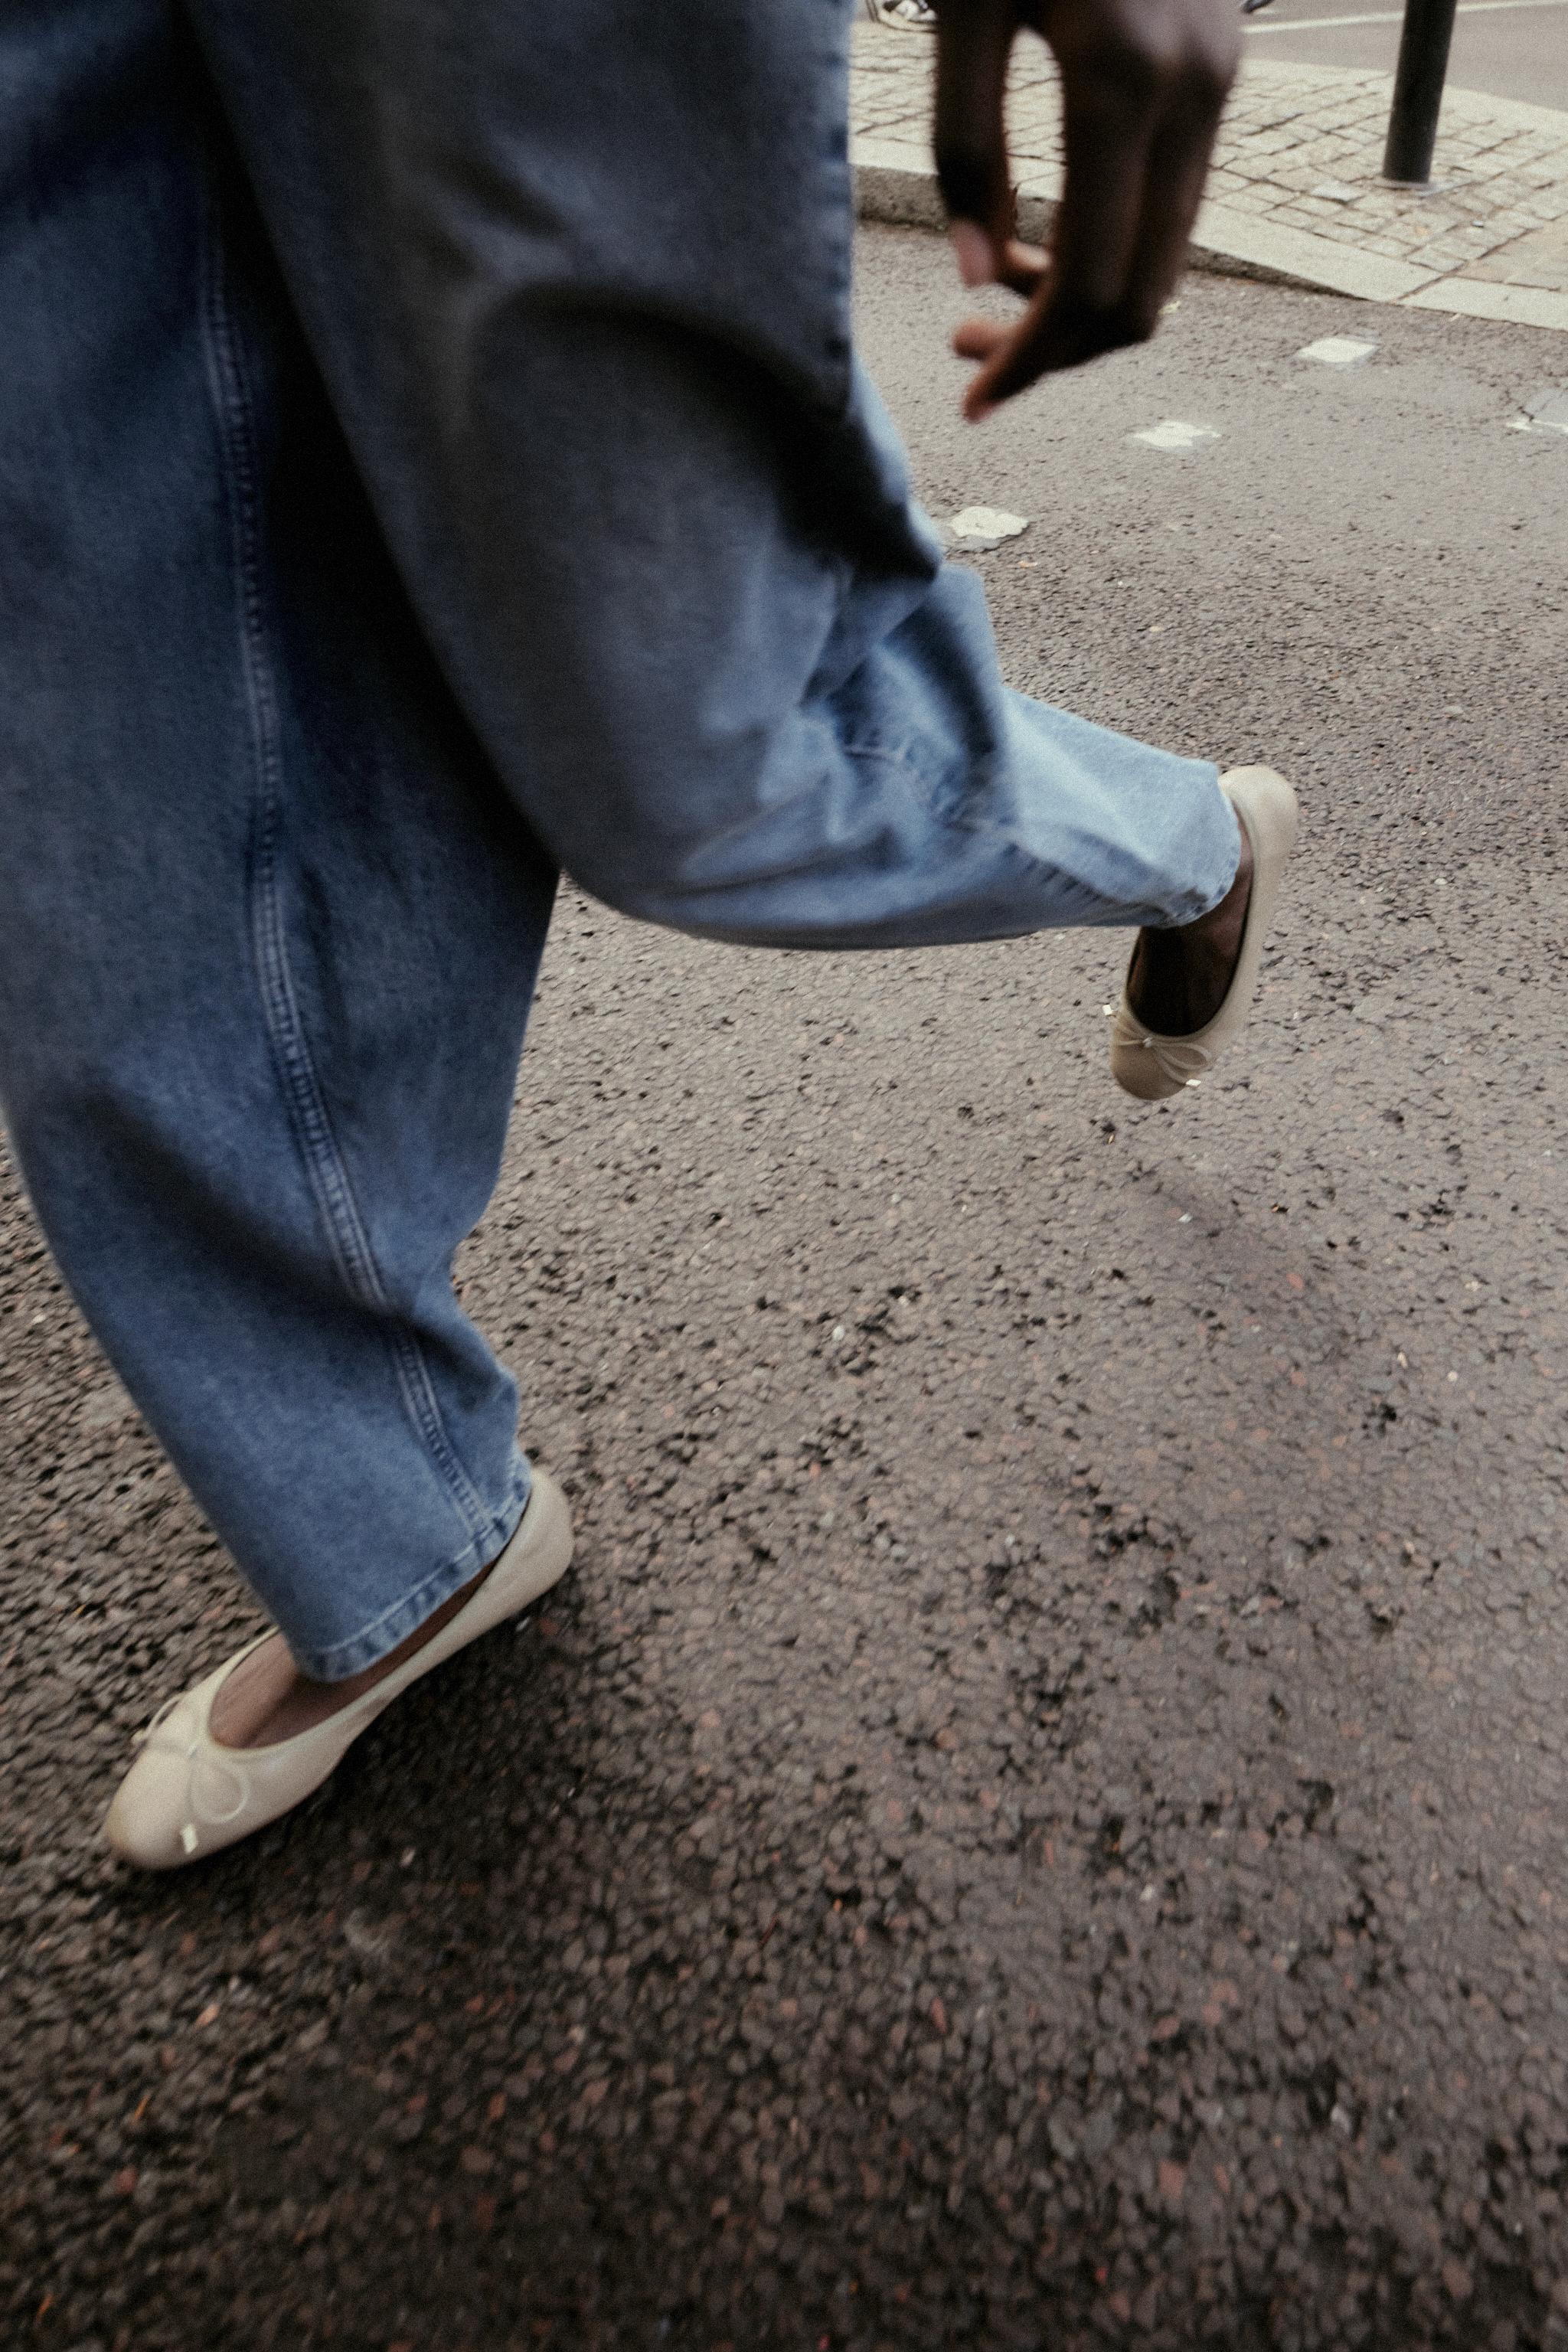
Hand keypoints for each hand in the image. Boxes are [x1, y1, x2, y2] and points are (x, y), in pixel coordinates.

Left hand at [932, 0, 1240, 416]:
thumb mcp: (964, 5)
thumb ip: (963, 139)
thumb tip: (973, 274)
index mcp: (1122, 79)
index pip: (1088, 281)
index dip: (1029, 361)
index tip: (973, 403)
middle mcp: (1190, 91)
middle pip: (1140, 293)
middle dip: (1054, 348)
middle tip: (963, 343)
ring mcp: (1216, 80)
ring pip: (1165, 255)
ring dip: (1082, 298)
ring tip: (995, 281)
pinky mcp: (1219, 66)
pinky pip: (1172, 200)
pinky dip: (1113, 244)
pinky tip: (1043, 236)